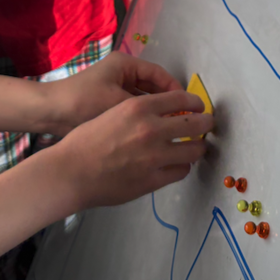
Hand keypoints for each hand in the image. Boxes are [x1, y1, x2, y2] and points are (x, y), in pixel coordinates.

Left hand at [42, 52, 182, 136]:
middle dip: (168, 102)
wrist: (49, 114)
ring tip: (172, 129)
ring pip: (143, 98)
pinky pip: (132, 108)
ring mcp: (114, 86)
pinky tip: (153, 133)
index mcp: (124, 64)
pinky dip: (142, 118)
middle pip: (153, 86)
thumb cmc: (83, 102)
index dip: (176, 90)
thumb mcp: (117, 104)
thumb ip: (146, 110)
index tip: (190, 107)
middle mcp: (121, 72)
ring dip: (156, 111)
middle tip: (185, 119)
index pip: (159, 74)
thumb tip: (173, 119)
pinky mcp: (107, 101)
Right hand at [44, 90, 213, 210]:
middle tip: (207, 125)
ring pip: (194, 150)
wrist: (72, 171)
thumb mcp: (112, 111)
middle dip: (205, 123)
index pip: (181, 98)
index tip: (198, 106)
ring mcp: (155, 156)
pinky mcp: (154, 180)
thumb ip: (138, 112)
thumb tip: (162, 113)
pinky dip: (182, 166)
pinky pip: (181, 171)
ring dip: (197, 147)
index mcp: (139, 107)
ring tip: (195, 147)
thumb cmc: (85, 139)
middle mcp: (152, 129)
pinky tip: (176, 165)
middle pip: (195, 123)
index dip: (195, 102)